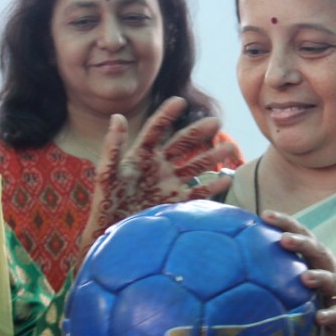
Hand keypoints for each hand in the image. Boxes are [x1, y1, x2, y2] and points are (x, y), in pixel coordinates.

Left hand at [82, 97, 236, 246]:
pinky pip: (198, 193)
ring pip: (195, 165)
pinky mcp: (176, 203)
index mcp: (141, 156)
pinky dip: (213, 186)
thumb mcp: (107, 174)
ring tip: (230, 147)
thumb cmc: (106, 204)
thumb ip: (112, 147)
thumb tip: (117, 116)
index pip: (156, 130)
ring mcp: (169, 184)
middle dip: (199, 132)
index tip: (180, 101)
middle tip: (216, 122)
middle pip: (182, 144)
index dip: (167, 115)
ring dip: (212, 156)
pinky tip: (227, 179)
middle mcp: (159, 167)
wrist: (114, 234)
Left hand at [261, 210, 335, 335]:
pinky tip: (319, 318)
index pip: (302, 235)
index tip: (264, 214)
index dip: (286, 223)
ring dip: (319, 277)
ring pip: (331, 280)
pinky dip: (329, 315)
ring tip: (305, 278)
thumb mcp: (299, 283)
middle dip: (302, 243)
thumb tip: (238, 262)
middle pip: (318, 250)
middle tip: (283, 238)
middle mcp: (330, 269)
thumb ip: (278, 272)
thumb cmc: (318, 299)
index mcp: (317, 259)